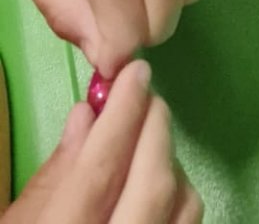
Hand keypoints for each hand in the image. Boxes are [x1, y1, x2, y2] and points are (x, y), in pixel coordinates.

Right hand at [7, 62, 200, 222]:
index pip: (99, 174)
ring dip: (170, 163)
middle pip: (153, 188)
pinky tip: (157, 185)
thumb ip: (51, 179)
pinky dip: (178, 199)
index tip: (134, 74)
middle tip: (145, 95)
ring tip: (145, 141)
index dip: (121, 116)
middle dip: (154, 130)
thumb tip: (87, 116)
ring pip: (183, 208)